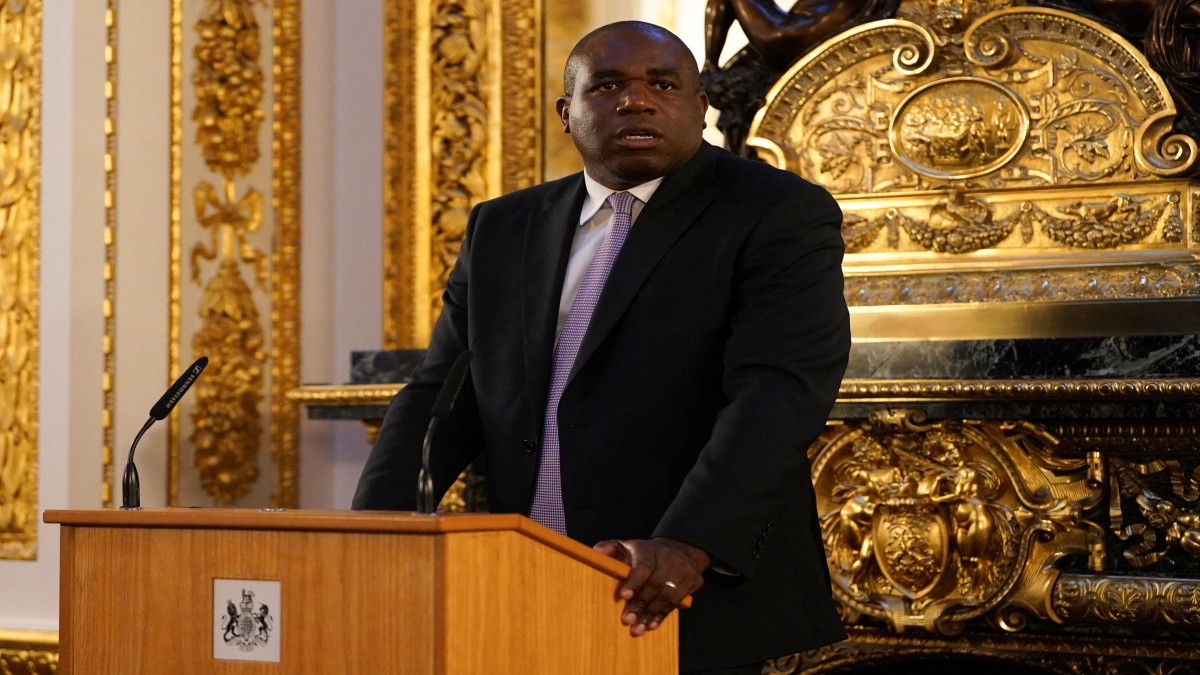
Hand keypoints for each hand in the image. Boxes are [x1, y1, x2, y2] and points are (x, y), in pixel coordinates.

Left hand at [593, 537, 709, 636]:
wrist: (682, 551)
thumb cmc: (647, 553)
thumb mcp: (628, 545)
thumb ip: (610, 548)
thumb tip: (595, 552)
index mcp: (650, 551)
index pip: (644, 566)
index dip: (634, 581)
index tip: (623, 596)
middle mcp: (668, 560)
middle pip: (655, 584)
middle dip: (640, 604)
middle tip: (627, 620)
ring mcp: (682, 572)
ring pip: (666, 596)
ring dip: (650, 614)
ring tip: (637, 629)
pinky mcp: (692, 582)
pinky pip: (676, 603)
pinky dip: (662, 615)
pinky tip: (651, 625)